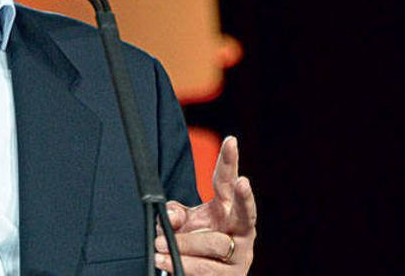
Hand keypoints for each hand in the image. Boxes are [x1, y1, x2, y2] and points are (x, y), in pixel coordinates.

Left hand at [155, 136, 256, 273]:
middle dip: (244, 197)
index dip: (229, 161)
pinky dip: (182, 265)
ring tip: (158, 244)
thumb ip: (172, 213)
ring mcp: (240, 255)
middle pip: (246, 213)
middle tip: (242, 182)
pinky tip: (164, 261)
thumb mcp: (181, 224)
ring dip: (184, 244)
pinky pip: (205, 269)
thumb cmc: (193, 243)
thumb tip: (169, 215)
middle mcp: (241, 231)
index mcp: (227, 210)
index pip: (226, 182)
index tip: (230, 140)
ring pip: (214, 243)